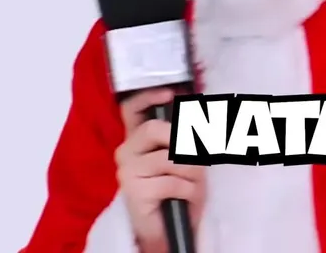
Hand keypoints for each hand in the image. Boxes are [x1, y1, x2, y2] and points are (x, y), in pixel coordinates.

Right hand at [115, 87, 205, 252]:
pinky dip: (190, 191)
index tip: (171, 94)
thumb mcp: (184, 160)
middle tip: (199, 156)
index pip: (131, 109)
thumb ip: (184, 138)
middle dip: (184, 141)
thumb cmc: (176, 192)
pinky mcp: (135, 192)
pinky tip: (187, 199)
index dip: (149, 97)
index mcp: (135, 141)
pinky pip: (173, 182)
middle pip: (154, 129)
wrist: (166, 231)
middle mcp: (126, 152)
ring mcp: (127, 172)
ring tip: (194, 186)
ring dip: (194, 174)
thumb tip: (199, 115)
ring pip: (172, 158)